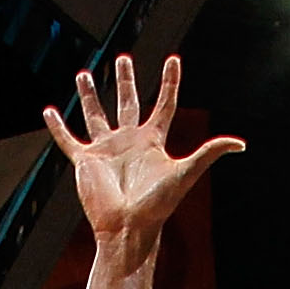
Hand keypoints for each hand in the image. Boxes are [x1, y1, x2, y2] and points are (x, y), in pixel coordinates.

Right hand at [43, 55, 242, 263]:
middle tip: (123, 59)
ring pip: (96, 115)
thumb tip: (240, 144)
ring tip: (83, 73)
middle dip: (125, 80)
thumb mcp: (185, 173)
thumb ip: (209, 154)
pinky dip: (58, 127)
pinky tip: (48, 112)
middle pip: (128, 103)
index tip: (173, 59)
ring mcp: (106, 150)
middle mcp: (129, 141)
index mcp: (152, 142)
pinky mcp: (86, 161)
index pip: (164, 104)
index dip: (170, 82)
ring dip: (89, 96)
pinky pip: (68, 140)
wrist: (128, 229)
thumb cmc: (157, 206)